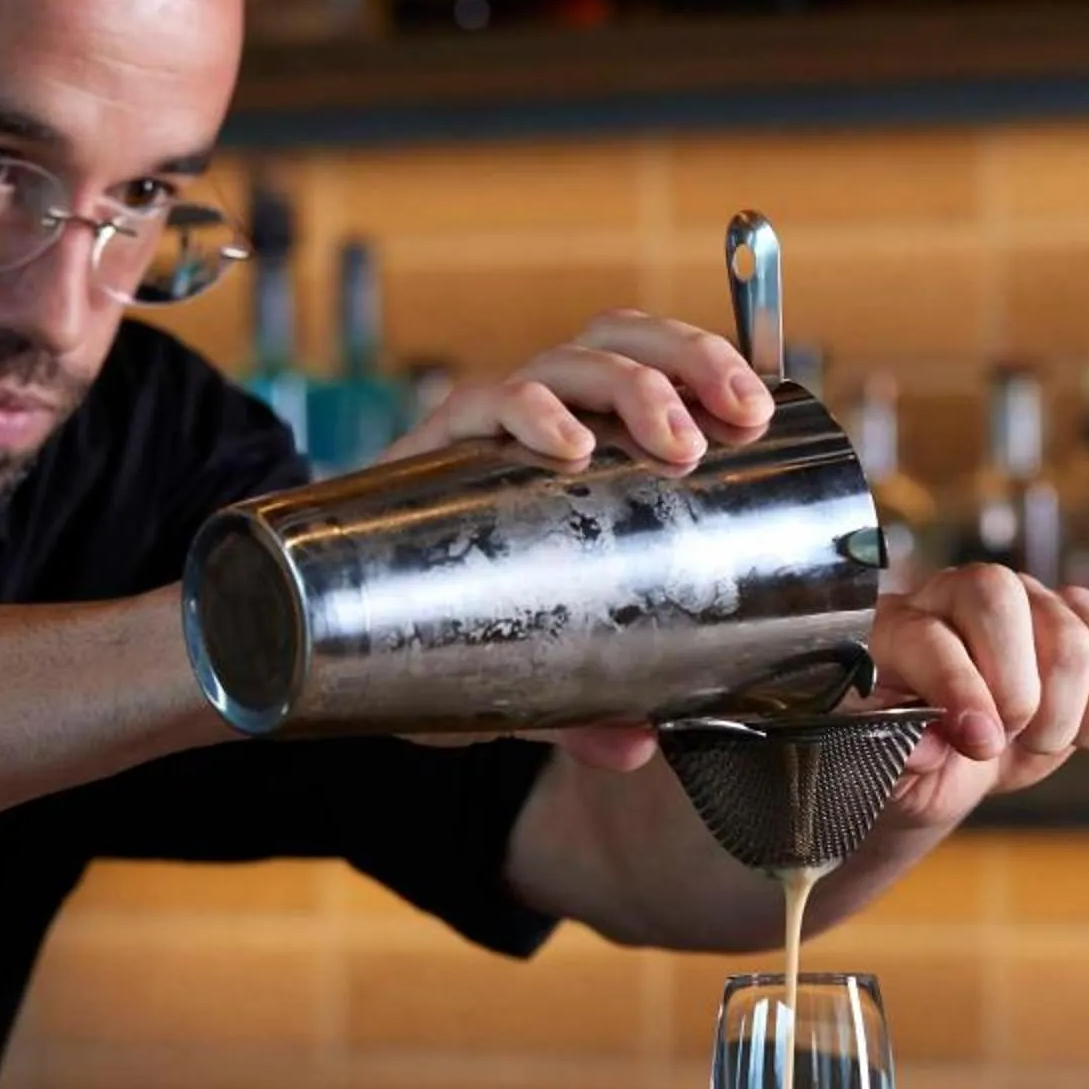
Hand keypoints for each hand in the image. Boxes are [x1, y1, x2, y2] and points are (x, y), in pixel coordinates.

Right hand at [390, 309, 779, 774]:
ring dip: (632, 386)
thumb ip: (585, 706)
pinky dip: (530, 411)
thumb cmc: (453, 617)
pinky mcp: (430, 447)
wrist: (329, 616)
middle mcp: (541, 417)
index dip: (712, 368)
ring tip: (674, 440)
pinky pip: (481, 401)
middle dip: (691, 360)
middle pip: (623, 340)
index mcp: (585, 441)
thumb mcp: (533, 667)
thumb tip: (637, 747)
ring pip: (567, 359)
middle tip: (736, 417)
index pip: (656, 367)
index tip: (760, 412)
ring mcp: (486, 426)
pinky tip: (567, 444)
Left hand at [864, 565, 1088, 829]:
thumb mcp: (885, 763)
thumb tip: (927, 748)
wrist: (946, 758)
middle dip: (1018, 694)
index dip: (962, 690)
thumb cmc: (907, 751)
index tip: (979, 741)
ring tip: (1032, 741)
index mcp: (896, 625)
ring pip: (1075, 641)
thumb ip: (898, 750)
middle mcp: (960, 594)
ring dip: (1062, 715)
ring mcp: (1027, 602)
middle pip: (1006, 602)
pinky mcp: (1081, 624)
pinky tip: (1079, 731)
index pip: (935, 635)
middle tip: (1005, 740)